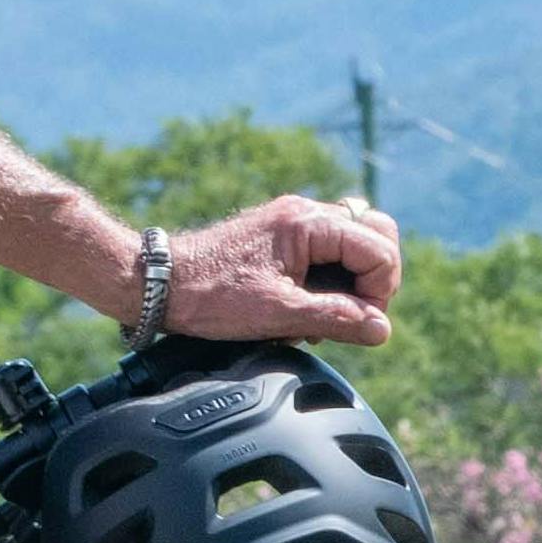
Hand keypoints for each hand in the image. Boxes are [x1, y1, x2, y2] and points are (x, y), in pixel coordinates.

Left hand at [149, 191, 402, 343]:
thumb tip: (382, 329)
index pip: (379, 250)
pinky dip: (330, 279)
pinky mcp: (282, 237)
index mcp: (307, 223)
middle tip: (352, 315)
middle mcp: (304, 213)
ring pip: (353, 243)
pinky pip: (327, 251)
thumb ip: (335, 318)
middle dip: (374, 280)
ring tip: (323, 316)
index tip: (357, 323)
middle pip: (376, 234)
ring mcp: (293, 223)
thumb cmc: (211, 296)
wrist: (159, 284)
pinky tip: (306, 308)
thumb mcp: (278, 313)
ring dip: (351, 282)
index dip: (379, 292)